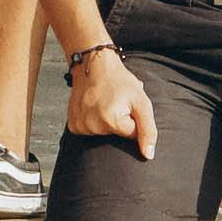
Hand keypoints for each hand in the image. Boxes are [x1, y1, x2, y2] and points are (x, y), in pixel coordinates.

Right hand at [61, 43, 154, 158]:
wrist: (93, 64)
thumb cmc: (120, 82)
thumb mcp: (141, 102)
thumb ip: (148, 130)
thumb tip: (148, 155)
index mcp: (111, 121)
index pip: (132, 136)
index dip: (133, 120)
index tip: (127, 106)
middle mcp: (92, 126)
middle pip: (116, 136)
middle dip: (120, 122)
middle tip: (116, 103)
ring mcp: (80, 126)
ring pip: (103, 135)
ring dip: (106, 122)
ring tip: (104, 104)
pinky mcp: (73, 125)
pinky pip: (90, 132)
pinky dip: (94, 123)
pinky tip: (93, 108)